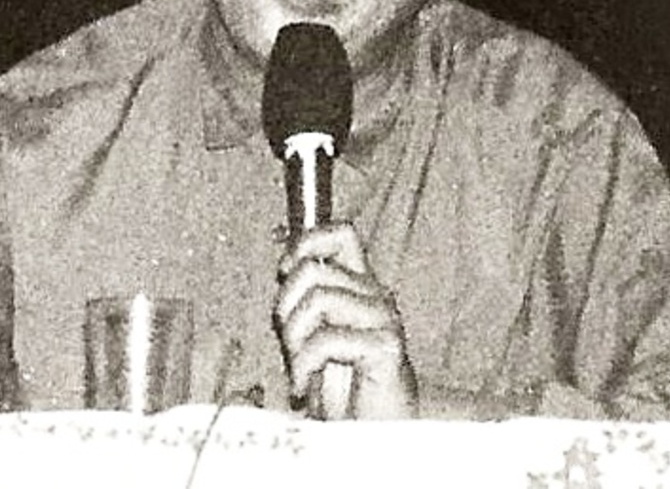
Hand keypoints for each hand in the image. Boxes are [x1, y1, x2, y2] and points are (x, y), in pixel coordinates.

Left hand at [274, 224, 415, 419]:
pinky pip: (329, 339)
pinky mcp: (385, 348)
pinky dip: (304, 363)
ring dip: (295, 338)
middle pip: (314, 269)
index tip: (284, 272)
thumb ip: (307, 302)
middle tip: (289, 344)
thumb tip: (285, 268)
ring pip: (319, 298)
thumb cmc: (346, 393)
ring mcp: (384, 320)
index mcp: (360, 288)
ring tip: (299, 367)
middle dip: (286, 307)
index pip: (341, 234)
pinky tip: (303, 385)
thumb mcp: (316, 338)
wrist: (374, 436)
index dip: (305, 244)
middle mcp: (375, 297)